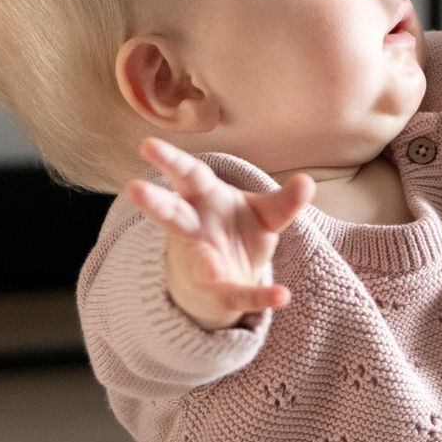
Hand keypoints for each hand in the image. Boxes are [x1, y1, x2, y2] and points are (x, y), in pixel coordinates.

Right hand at [127, 137, 313, 328]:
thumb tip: (308, 181)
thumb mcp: (264, 212)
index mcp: (204, 199)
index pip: (187, 175)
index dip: (169, 160)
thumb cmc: (237, 231)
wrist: (221, 281)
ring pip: (198, 263)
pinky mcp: (221, 291)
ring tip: (212, 272)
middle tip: (134, 188)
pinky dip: (260, 296)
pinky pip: (239, 294)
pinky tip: (282, 296)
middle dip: (155, 202)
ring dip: (204, 267)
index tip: (147, 145)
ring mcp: (202, 261)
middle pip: (171, 213)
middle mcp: (194, 229)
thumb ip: (285, 200)